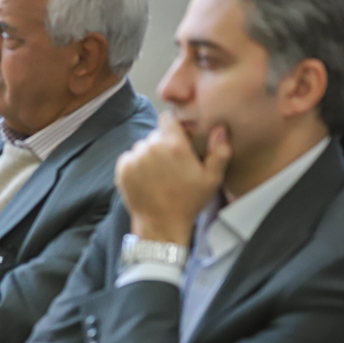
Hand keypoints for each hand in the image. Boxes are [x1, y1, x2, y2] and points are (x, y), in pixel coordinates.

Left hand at [114, 112, 231, 247]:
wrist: (161, 224)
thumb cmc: (188, 202)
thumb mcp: (211, 179)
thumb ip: (219, 151)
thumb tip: (220, 128)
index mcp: (174, 145)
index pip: (167, 118)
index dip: (173, 127)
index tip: (177, 139)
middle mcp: (152, 147)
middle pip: (155, 134)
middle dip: (163, 144)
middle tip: (171, 164)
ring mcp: (135, 157)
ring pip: (142, 146)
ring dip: (149, 154)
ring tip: (159, 174)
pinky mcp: (123, 168)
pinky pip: (129, 157)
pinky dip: (136, 164)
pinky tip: (147, 179)